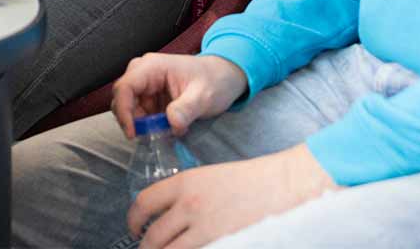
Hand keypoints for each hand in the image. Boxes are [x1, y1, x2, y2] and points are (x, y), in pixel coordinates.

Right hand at [111, 53, 247, 136]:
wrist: (224, 76)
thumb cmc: (214, 80)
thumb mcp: (204, 96)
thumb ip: (186, 109)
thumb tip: (171, 124)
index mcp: (151, 67)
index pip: (125, 87)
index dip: (124, 111)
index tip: (133, 133)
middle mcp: (143, 73)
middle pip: (122, 97)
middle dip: (131, 120)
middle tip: (150, 136)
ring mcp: (146, 84)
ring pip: (129, 107)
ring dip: (142, 123)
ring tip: (164, 132)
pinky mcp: (150, 95)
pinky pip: (140, 112)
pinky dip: (149, 124)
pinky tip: (166, 128)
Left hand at [129, 144, 337, 247]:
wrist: (286, 185)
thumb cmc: (252, 180)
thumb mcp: (210, 177)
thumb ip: (185, 195)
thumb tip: (168, 215)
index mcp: (184, 184)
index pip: (143, 204)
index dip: (133, 220)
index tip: (134, 229)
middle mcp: (189, 206)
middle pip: (153, 236)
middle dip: (145, 248)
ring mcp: (207, 229)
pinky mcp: (224, 244)